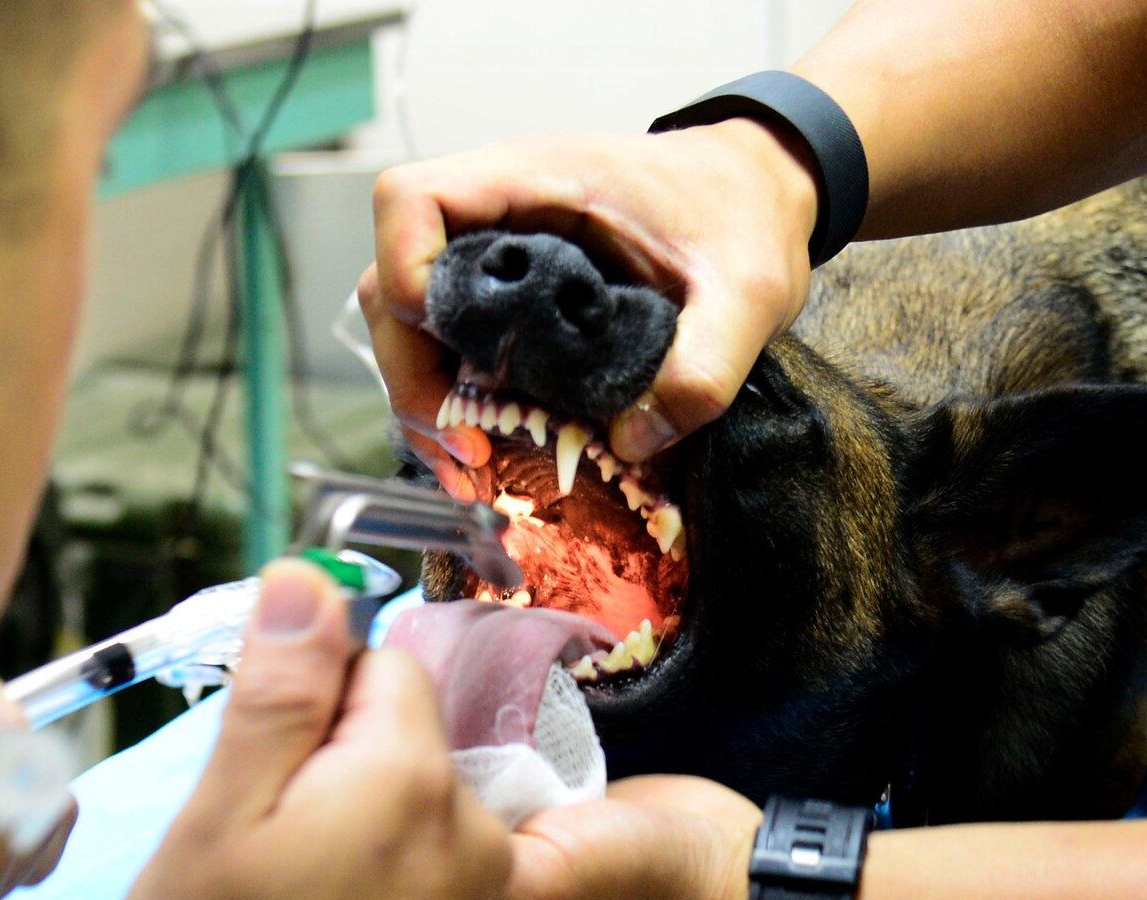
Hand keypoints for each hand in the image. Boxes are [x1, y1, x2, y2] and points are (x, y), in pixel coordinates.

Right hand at [108, 562, 510, 899]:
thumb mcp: (222, 821)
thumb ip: (274, 693)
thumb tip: (307, 579)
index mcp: (408, 772)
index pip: (372, 662)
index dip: (294, 695)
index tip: (239, 767)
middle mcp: (469, 825)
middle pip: (386, 739)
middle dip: (308, 767)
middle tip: (235, 852)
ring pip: (393, 814)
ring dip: (329, 835)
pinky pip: (409, 882)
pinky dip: (356, 895)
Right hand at [359, 119, 820, 488]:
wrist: (755, 196)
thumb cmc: (742, 215)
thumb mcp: (748, 292)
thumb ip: (705, 367)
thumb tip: (631, 442)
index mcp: (535, 181)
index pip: (413, 201)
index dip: (405, 272)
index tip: (452, 348)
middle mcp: (495, 217)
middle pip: (391, 288)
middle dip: (414, 379)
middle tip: (468, 451)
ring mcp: (493, 262)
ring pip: (409, 329)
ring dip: (426, 406)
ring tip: (473, 472)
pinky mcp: (505, 303)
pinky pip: (448, 353)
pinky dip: (454, 411)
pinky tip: (487, 459)